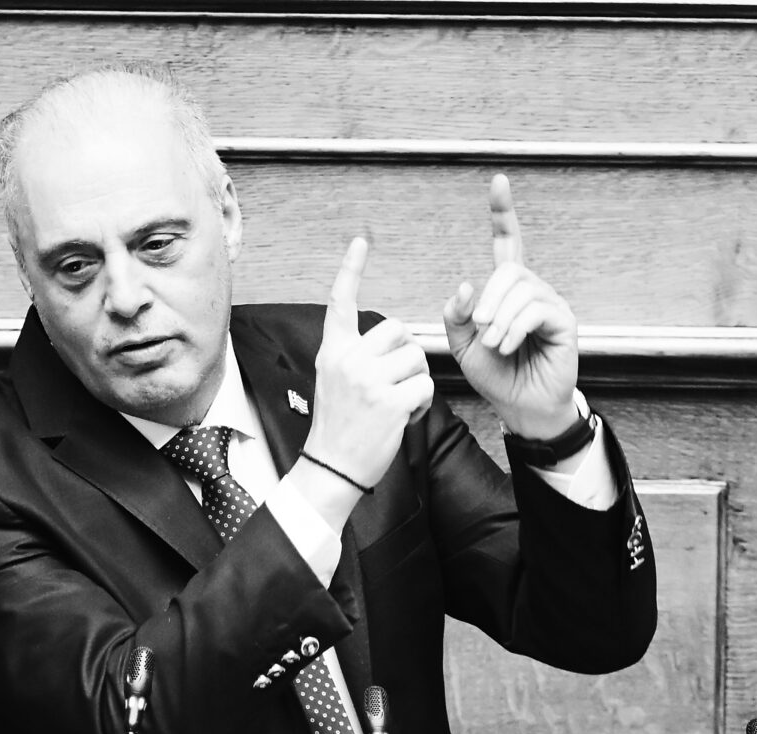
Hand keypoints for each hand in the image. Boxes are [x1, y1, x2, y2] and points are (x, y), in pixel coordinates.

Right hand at [305, 236, 434, 492]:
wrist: (332, 468)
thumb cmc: (339, 428)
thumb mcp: (336, 382)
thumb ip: (357, 356)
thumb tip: (399, 339)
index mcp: (333, 352)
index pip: (340, 302)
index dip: (351, 270)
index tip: (360, 243)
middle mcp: (348, 360)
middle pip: (397, 330)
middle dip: (407, 354)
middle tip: (396, 383)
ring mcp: (367, 380)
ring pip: (416, 358)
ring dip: (416, 381)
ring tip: (397, 404)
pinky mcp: (388, 401)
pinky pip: (424, 386)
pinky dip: (421, 404)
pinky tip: (404, 418)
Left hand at [442, 174, 579, 438]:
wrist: (521, 408)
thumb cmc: (497, 377)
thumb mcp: (463, 346)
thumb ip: (456, 316)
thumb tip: (466, 285)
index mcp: (506, 291)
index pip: (507, 241)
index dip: (503, 211)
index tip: (498, 181)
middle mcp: (531, 291)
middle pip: (510, 271)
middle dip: (488, 300)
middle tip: (480, 329)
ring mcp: (550, 305)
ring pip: (521, 290)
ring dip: (499, 319)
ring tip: (495, 345)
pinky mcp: (564, 322)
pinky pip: (535, 310)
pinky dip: (514, 328)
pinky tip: (508, 346)